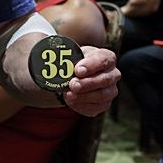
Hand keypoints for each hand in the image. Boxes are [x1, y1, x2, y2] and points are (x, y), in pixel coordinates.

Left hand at [0, 35, 118, 116]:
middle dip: (87, 83)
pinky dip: (82, 105)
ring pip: (103, 95)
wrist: (71, 76)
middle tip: (72, 85)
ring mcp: (110, 90)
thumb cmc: (72, 61)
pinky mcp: (103, 103)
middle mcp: (112, 74)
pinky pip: (96, 107)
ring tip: (68, 95)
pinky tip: (71, 101)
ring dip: (85, 96)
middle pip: (105, 79)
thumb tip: (50, 56)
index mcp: (106, 57)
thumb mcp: (69, 54)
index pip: (104, 59)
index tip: (77, 70)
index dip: (92, 65)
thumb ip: (64, 55)